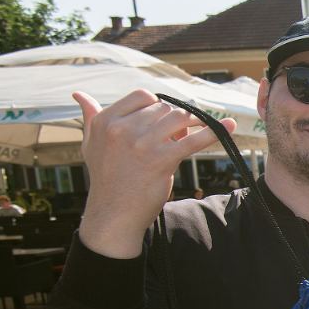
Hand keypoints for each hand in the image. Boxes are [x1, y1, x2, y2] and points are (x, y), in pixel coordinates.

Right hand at [73, 89, 234, 258]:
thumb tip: (79, 95)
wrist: (113, 213)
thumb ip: (90, 117)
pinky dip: (214, 132)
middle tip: (184, 131)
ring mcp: (142, 144)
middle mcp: (122, 129)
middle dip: (178, 118)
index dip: (158, 106)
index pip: (142, 96)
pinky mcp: (161, 160)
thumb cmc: (106, 178)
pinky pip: (193, 140)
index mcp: (105, 121)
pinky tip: (229, 126)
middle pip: (164, 109)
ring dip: (196, 122)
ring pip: (180, 119)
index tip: (164, 118)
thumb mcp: (91, 144)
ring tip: (203, 128)